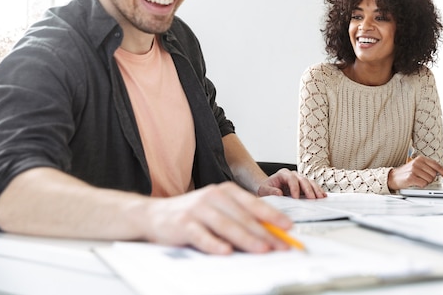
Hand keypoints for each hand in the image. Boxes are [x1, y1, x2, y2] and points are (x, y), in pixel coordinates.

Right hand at [142, 182, 292, 254]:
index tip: (288, 227)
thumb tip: (270, 233)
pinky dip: (214, 244)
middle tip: (281, 245)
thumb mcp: (218, 209)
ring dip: (246, 238)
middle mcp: (213, 196)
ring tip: (262, 249)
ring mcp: (197, 209)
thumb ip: (240, 217)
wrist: (153, 214)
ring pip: (226, 225)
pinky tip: (226, 251)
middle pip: (243, 217)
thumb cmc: (192, 214)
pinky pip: (201, 235)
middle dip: (265, 232)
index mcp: (226, 191)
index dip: (273, 216)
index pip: (254, 204)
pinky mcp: (183, 224)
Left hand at [257, 168, 326, 198]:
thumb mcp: (264, 190)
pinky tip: (322, 196)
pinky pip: (313, 186)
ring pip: (310, 182)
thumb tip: (279, 193)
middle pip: (303, 179)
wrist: (269, 189)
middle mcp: (293, 175)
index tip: (296, 197)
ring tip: (320, 198)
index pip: (291, 178)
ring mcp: (300, 179)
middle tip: (312, 199)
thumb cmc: (267, 188)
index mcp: (283, 174)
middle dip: (308, 189)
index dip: (294, 187)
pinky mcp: (304, 185)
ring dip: (316, 190)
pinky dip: (318, 191)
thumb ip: (270, 191)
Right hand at [387, 156, 442, 190]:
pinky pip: (423, 184)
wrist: (393, 177)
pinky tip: (415, 183)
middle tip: (422, 179)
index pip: (437, 166)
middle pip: (434, 175)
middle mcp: (418, 162)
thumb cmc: (406, 173)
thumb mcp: (417, 166)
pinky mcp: (411, 177)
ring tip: (417, 180)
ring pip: (429, 180)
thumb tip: (440, 173)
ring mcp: (414, 169)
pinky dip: (420, 185)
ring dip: (425, 183)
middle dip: (430, 179)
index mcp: (421, 159)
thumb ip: (428, 168)